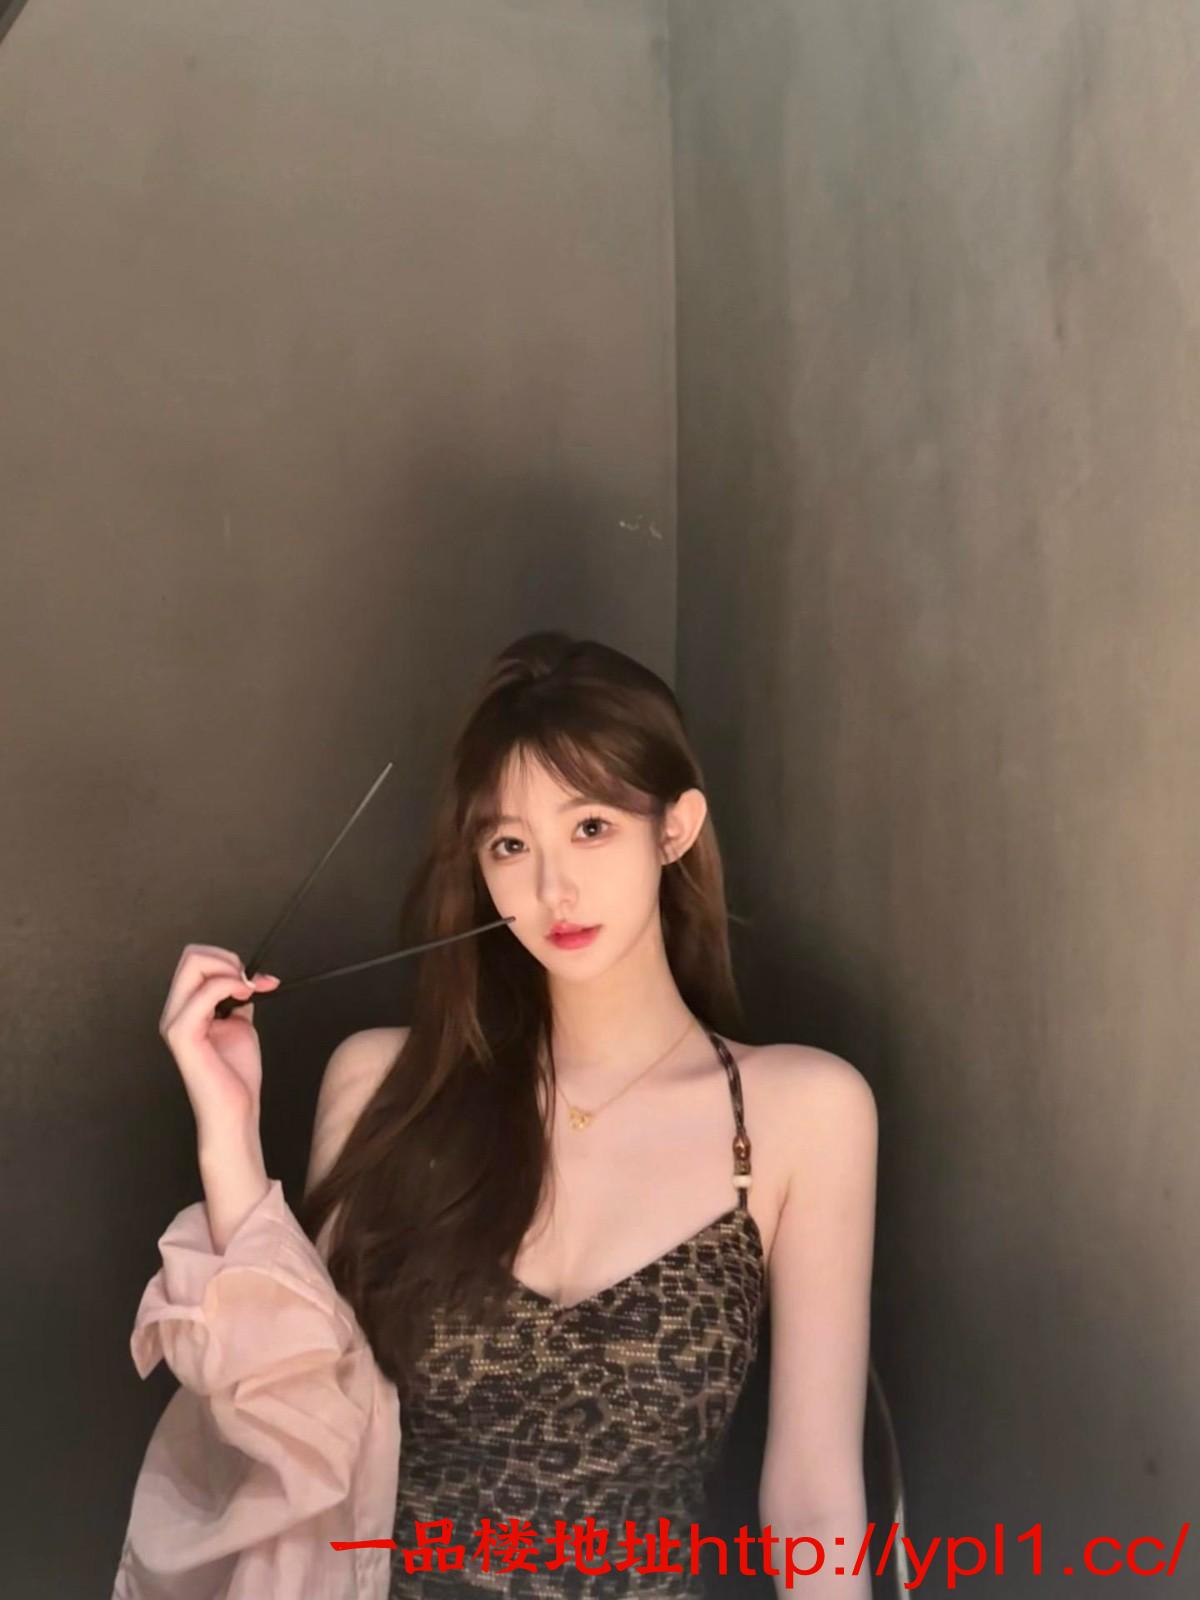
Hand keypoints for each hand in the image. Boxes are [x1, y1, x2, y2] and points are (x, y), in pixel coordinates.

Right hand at [158, 944, 280, 1144]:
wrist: (235, 1110)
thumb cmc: (235, 1074)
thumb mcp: (239, 1024)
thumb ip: (234, 999)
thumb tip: (244, 977)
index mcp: (184, 1010)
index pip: (195, 961)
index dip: (227, 960)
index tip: (256, 978)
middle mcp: (174, 1012)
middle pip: (192, 956)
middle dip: (228, 960)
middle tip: (252, 982)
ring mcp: (175, 1022)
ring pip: (194, 965)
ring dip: (231, 970)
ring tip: (249, 990)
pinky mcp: (183, 1034)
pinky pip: (205, 992)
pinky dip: (229, 985)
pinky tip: (244, 997)